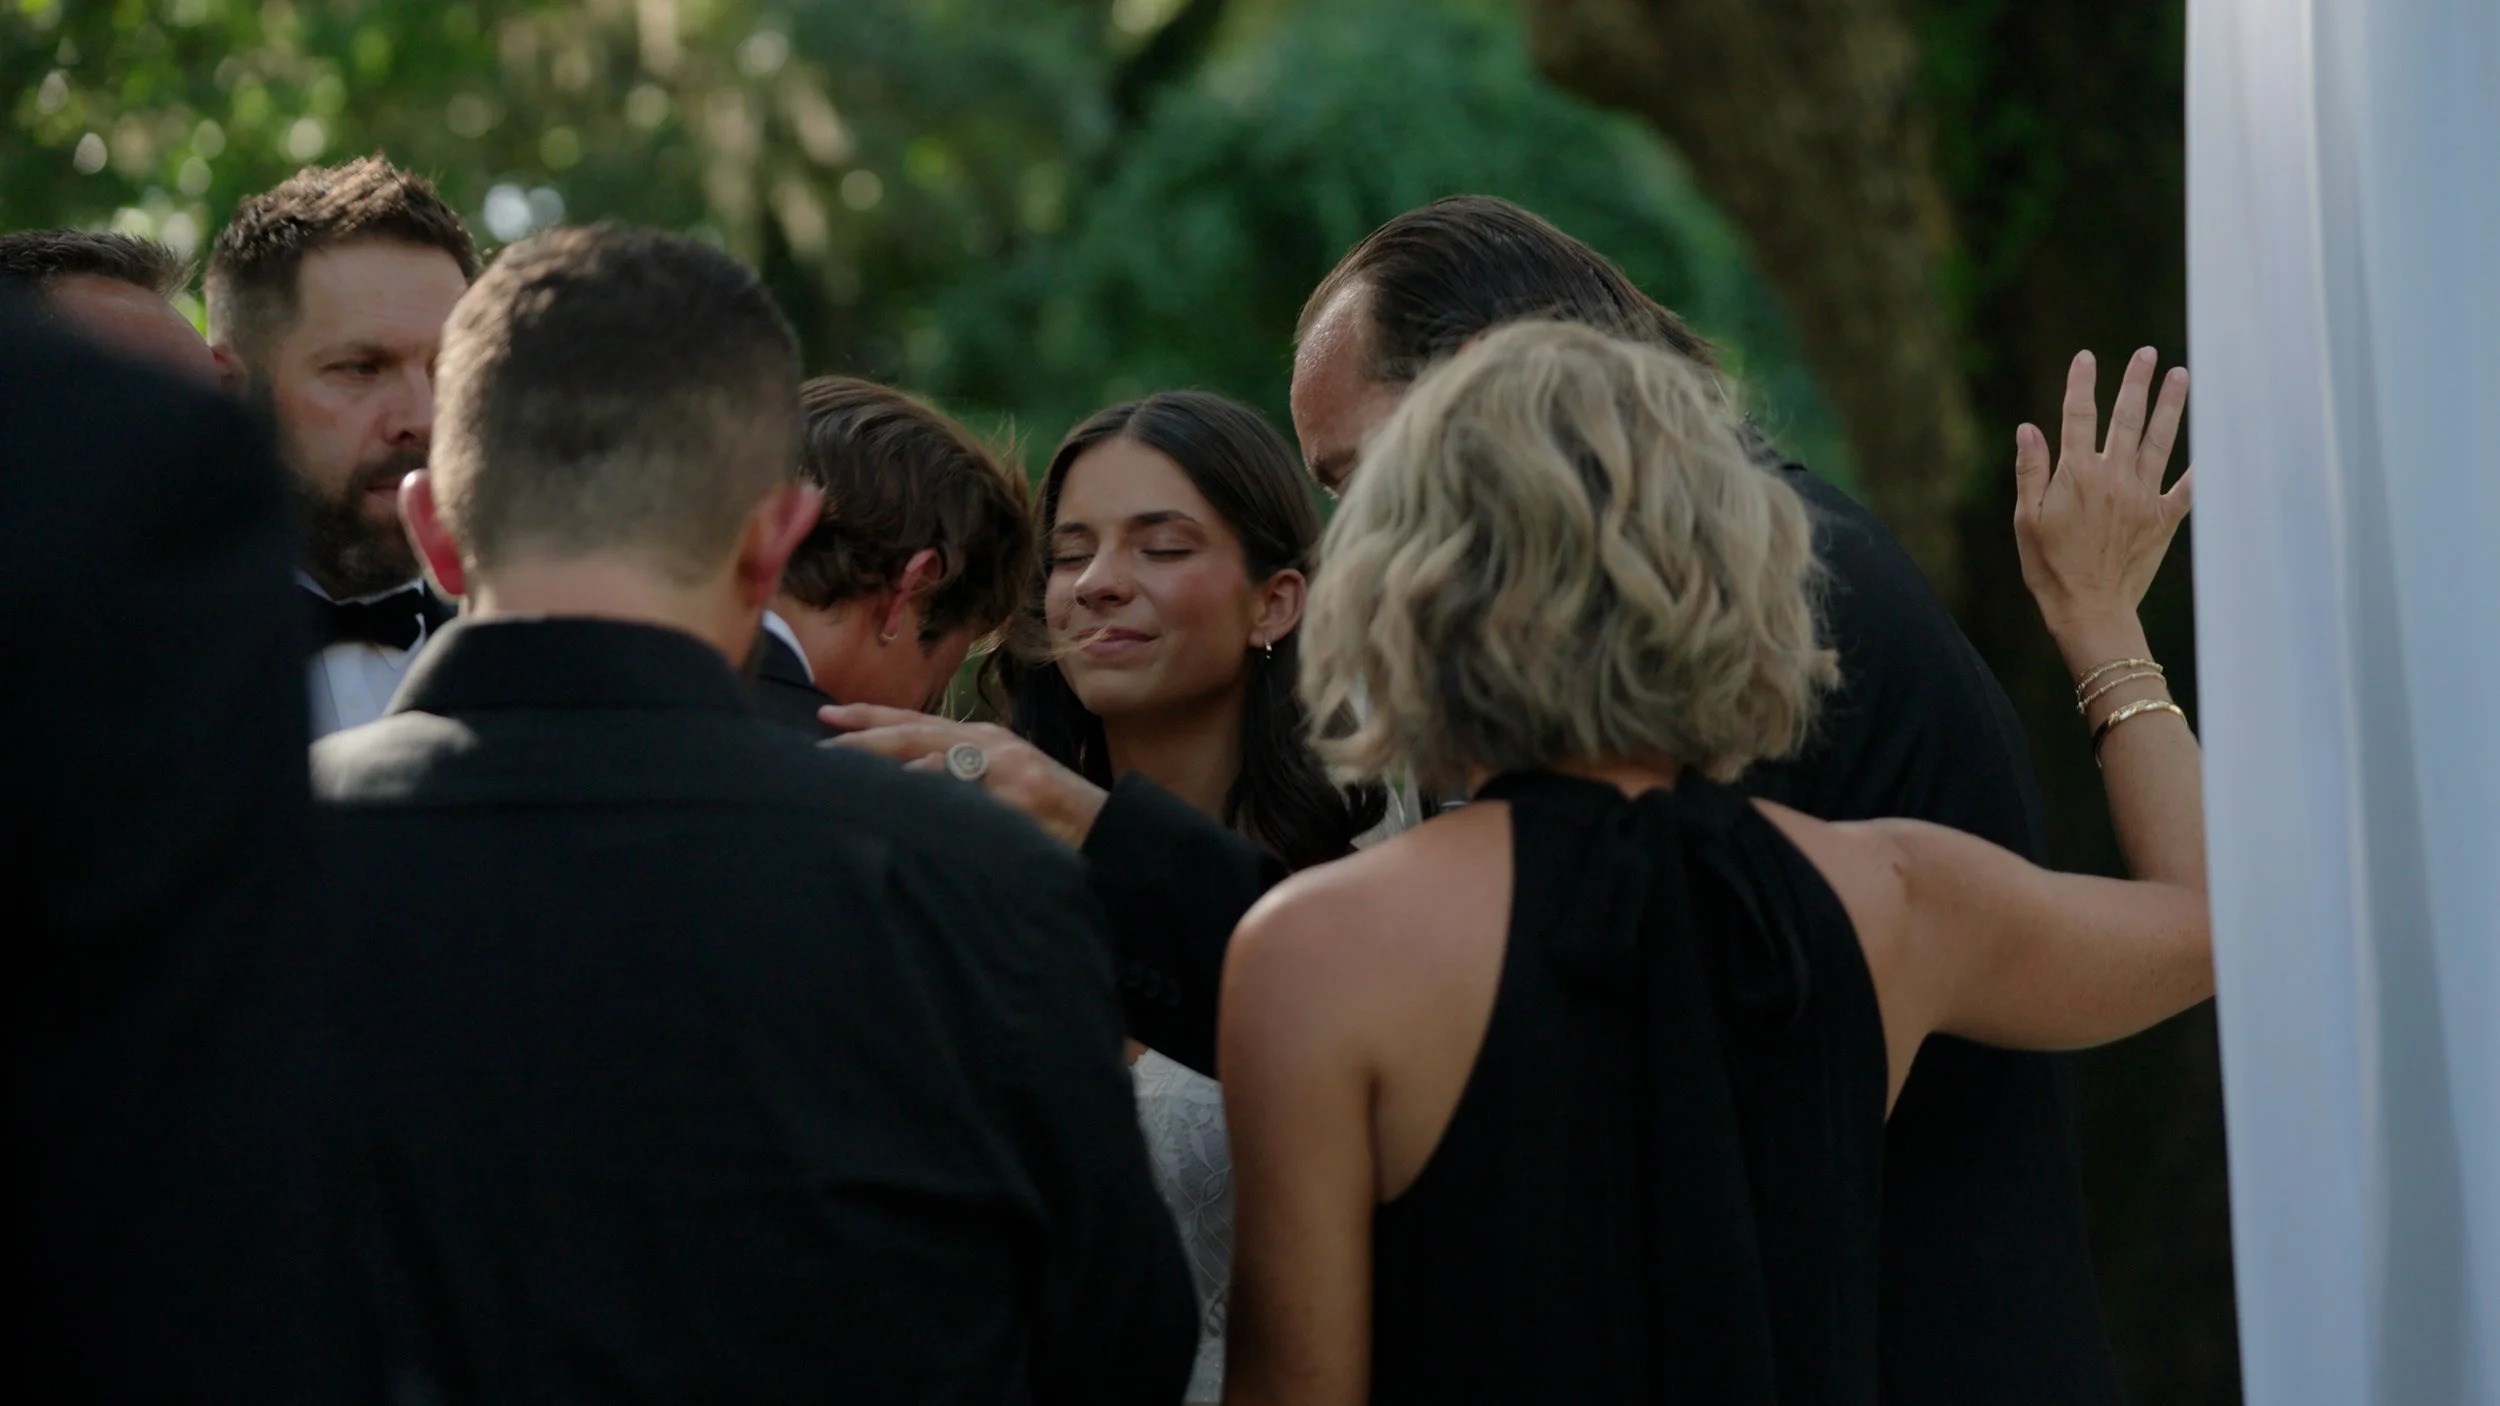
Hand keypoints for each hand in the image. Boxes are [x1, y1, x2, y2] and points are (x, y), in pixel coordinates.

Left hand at [820, 703, 1108, 848]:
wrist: (1107, 832)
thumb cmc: (1049, 817)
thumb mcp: (999, 790)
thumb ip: (957, 781)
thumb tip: (905, 785)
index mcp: (983, 740)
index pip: (916, 723)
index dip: (871, 718)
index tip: (826, 714)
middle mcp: (991, 743)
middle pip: (916, 729)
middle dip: (865, 731)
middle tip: (820, 734)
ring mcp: (1007, 765)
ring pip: (934, 750)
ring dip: (885, 754)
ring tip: (843, 761)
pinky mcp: (1021, 793)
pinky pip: (967, 783)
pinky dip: (934, 779)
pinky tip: (905, 782)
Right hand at [2013, 348, 2192, 646]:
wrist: (2089, 609)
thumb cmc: (2049, 567)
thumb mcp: (2026, 519)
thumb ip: (2031, 470)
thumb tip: (2028, 429)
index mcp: (2076, 474)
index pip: (2077, 417)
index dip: (2081, 384)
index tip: (2087, 357)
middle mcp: (2113, 476)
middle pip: (2126, 419)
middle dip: (2136, 383)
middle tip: (2147, 354)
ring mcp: (2142, 496)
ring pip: (2159, 441)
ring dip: (2170, 406)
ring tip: (2181, 376)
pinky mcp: (2162, 519)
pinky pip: (2185, 488)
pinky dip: (2198, 467)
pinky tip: (2210, 448)